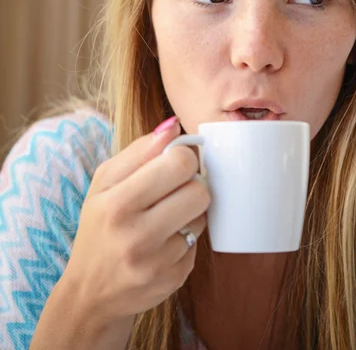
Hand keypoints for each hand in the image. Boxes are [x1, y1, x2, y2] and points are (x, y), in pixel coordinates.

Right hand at [64, 117, 209, 322]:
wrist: (89, 293)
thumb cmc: (99, 226)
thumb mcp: (105, 183)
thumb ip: (139, 150)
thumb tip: (173, 126)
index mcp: (116, 204)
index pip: (179, 163)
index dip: (183, 157)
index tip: (174, 164)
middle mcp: (136, 236)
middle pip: (199, 190)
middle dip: (192, 183)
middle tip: (176, 188)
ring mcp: (156, 262)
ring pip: (202, 216)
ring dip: (191, 212)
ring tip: (168, 216)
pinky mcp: (174, 280)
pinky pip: (198, 244)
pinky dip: (186, 238)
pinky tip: (165, 242)